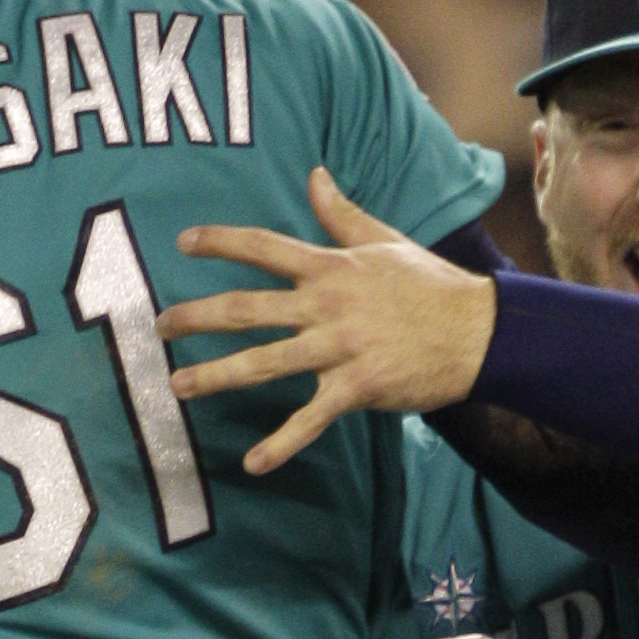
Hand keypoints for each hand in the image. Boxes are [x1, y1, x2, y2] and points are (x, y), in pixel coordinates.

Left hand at [160, 169, 495, 476]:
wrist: (478, 332)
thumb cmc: (429, 286)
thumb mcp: (385, 241)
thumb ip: (342, 213)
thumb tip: (314, 174)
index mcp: (331, 267)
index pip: (265, 248)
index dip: (221, 242)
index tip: (182, 243)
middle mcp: (328, 305)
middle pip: (248, 309)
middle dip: (198, 317)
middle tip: (160, 327)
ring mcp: (340, 348)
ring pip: (265, 362)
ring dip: (216, 376)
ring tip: (178, 386)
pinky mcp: (357, 387)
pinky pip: (311, 420)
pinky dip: (282, 444)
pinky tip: (253, 464)